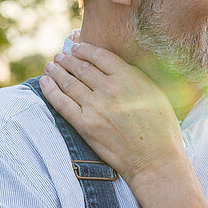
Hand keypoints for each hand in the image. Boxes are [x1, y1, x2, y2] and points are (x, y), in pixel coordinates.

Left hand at [39, 43, 184, 183]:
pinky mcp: (85, 125)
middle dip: (68, 59)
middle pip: (82, 67)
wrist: (155, 159)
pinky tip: (45, 82)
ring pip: (69, 82)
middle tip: (61, 56)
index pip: (100, 56)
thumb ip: (136, 77)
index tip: (77, 47)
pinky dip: (50, 90)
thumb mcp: (156, 93)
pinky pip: (61, 103)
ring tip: (51, 65)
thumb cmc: (162, 128)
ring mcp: (95, 107)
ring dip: (57, 71)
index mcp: (130, 78)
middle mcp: (110, 89)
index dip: (85, 49)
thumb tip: (117, 67)